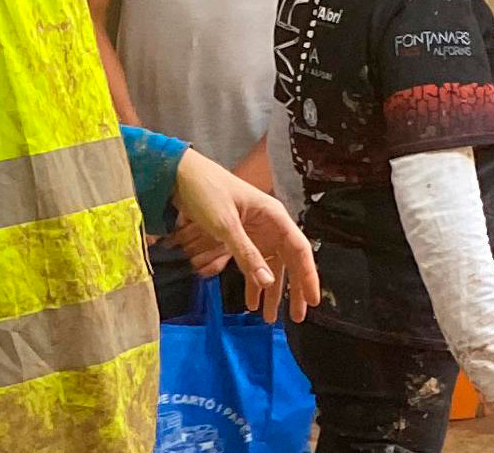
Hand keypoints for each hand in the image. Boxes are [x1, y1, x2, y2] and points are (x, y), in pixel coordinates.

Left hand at [171, 149, 319, 322]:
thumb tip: (268, 283)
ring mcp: (255, 232)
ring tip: (269, 318)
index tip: (312, 300)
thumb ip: (247, 254)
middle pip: (289, 261)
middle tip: (296, 317)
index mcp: (274, 216)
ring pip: (270, 266)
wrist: (181, 175)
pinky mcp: (239, 237)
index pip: (300, 249)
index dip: (308, 276)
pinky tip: (251, 301)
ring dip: (270, 291)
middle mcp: (269, 225)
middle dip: (293, 290)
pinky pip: (252, 264)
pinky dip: (252, 282)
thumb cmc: (207, 191)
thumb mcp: (226, 225)